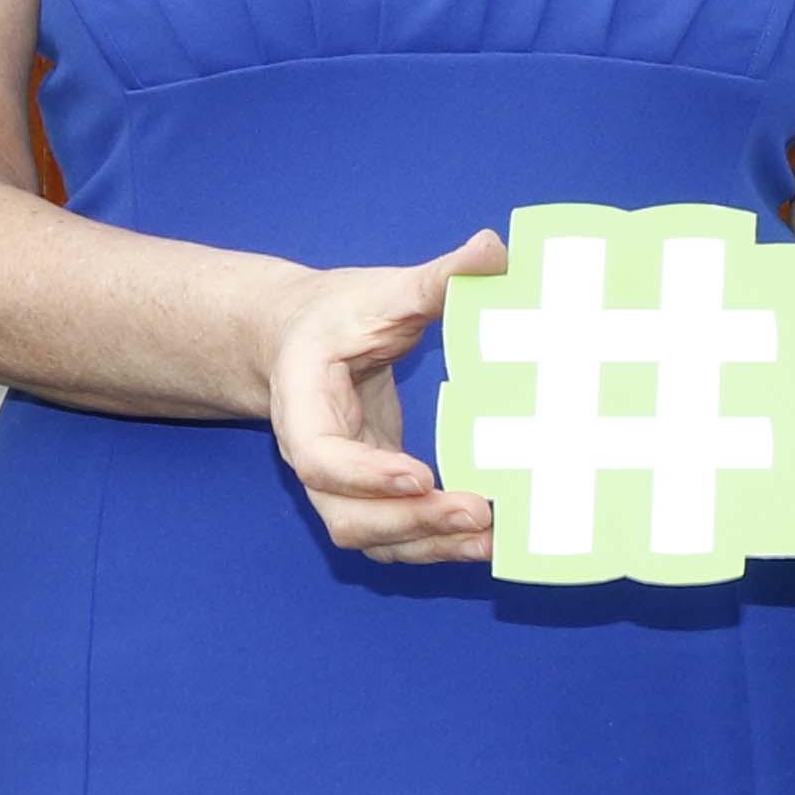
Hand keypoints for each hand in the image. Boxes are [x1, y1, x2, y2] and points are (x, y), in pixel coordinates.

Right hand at [272, 231, 504, 562]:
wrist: (302, 338)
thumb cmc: (338, 314)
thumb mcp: (381, 291)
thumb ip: (436, 278)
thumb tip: (492, 249)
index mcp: (302, 408)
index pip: (321, 457)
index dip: (367, 475)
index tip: (421, 474)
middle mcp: (315, 459)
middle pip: (347, 517)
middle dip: (411, 523)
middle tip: (477, 511)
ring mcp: (342, 485)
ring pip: (371, 538)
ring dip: (428, 546)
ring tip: (491, 538)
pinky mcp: (371, 493)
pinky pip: (395, 536)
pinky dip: (435, 545)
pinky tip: (484, 539)